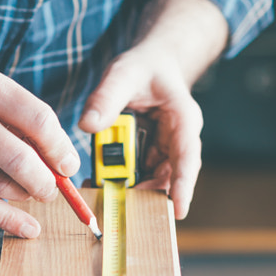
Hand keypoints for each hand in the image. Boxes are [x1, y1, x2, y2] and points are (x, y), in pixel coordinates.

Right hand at [0, 0, 78, 238]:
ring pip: (2, 186)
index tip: (69, 164)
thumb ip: (15, 118)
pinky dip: (9, 220)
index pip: (38, 120)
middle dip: (46, 181)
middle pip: (22, 160)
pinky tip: (28, 227)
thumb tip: (56, 161)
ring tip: (28, 192)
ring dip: (24, 196)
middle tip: (53, 187)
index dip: (60, 147)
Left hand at [79, 0, 227, 218]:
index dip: (184, 185)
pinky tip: (95, 179)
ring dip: (126, 187)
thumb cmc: (144, 67)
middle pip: (166, 176)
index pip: (187, 157)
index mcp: (183, 120)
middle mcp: (177, 141)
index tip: (179, 210)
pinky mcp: (145, 155)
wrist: (150, 65)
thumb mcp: (124, 74)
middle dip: (143, 192)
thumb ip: (106, 98)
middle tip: (118, 203)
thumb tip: (88, 126)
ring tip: (100, 190)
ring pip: (148, 178)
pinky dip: (116, 178)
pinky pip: (133, 172)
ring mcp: (161, 150)